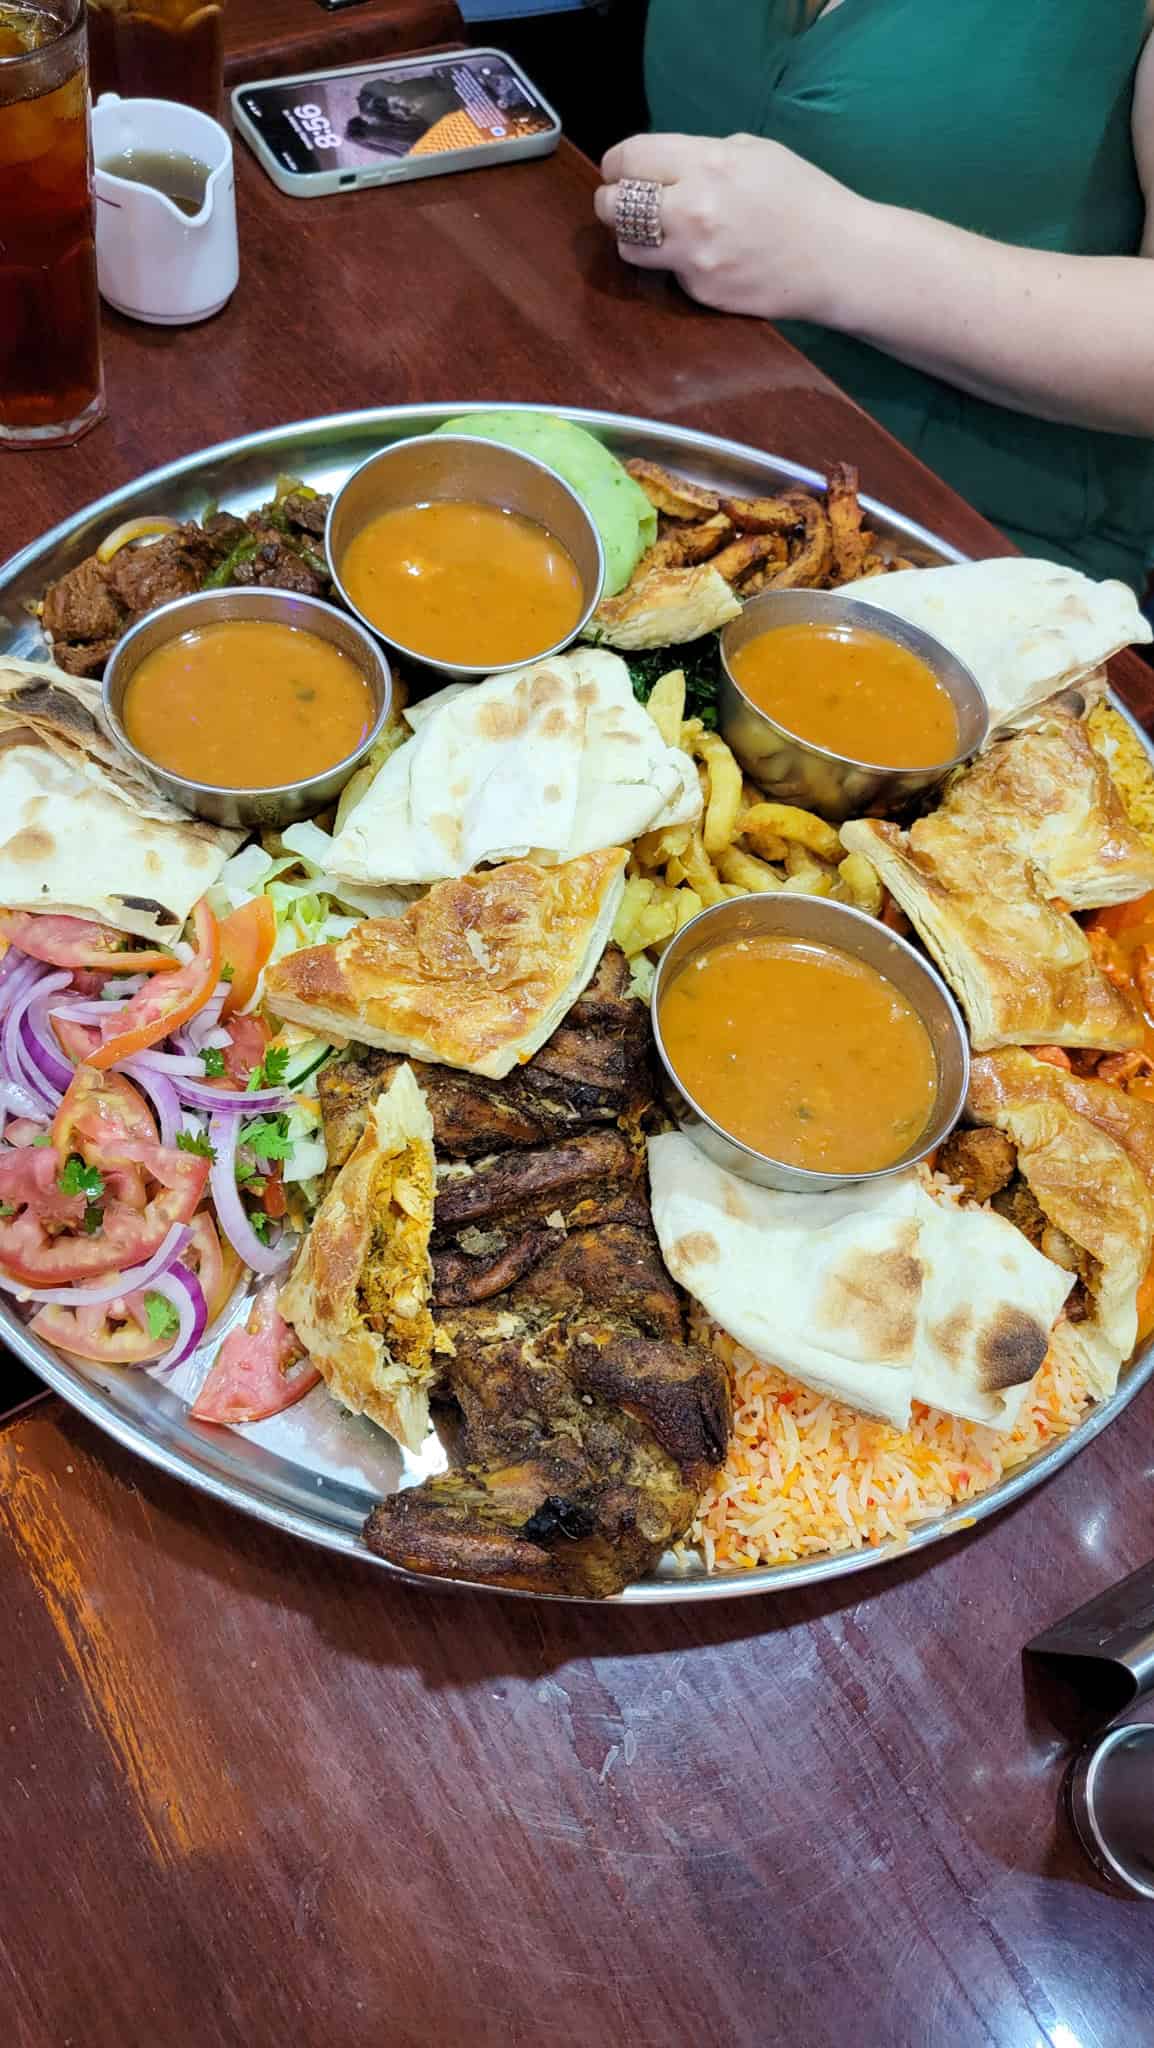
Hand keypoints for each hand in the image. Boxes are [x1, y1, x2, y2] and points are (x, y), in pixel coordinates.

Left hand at [595, 132, 871, 326]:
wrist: (838, 259)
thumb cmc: (803, 198)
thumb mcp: (754, 152)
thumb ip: (702, 155)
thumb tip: (663, 167)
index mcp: (706, 163)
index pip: (629, 159)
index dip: (616, 165)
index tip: (619, 170)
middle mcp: (692, 210)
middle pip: (613, 206)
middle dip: (612, 201)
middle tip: (622, 202)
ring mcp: (693, 257)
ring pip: (628, 247)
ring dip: (635, 237)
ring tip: (659, 231)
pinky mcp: (700, 292)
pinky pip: (668, 274)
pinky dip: (677, 263)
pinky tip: (707, 256)